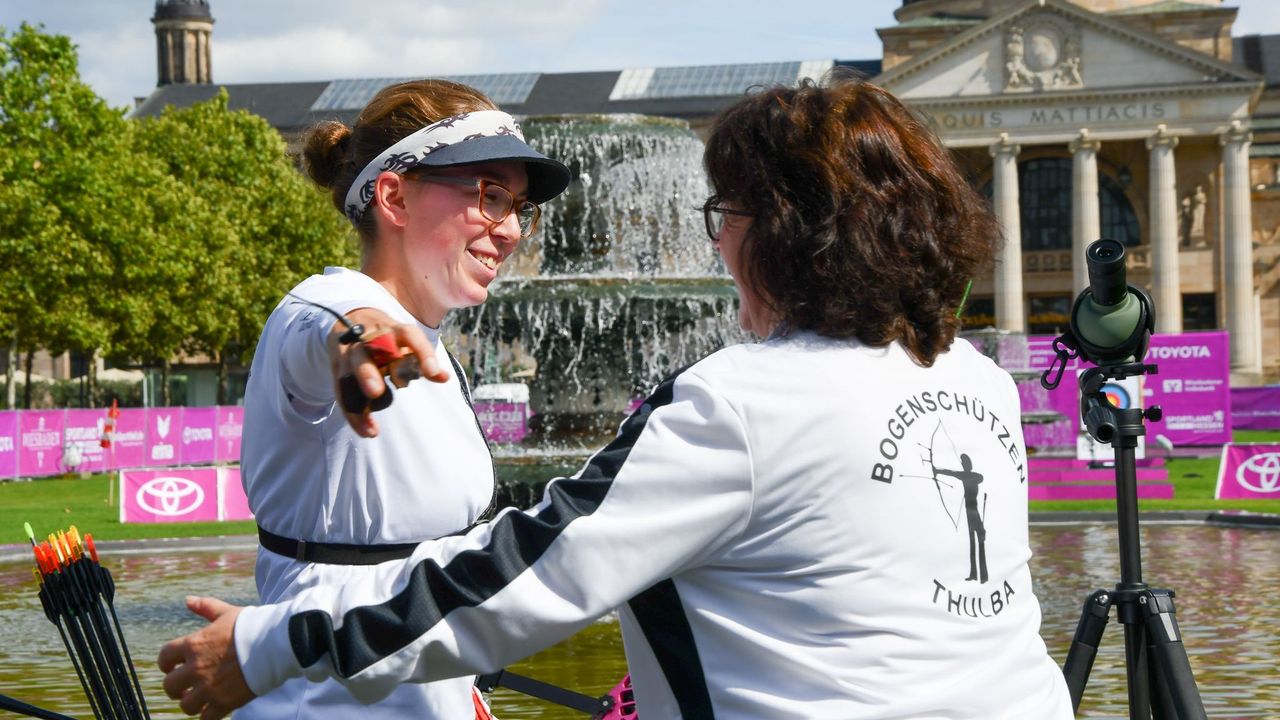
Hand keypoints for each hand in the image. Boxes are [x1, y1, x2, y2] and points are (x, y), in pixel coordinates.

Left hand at [157, 596, 253, 719]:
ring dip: (191, 702)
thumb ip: (206, 607)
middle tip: (184, 687)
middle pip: (170, 686)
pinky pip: (206, 717)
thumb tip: (188, 600)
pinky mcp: (225, 702)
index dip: (166, 664)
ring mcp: (209, 687)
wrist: (276, 643)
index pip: (164, 657)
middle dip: (175, 687)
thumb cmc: (252, 625)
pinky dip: (208, 714)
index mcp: (194, 644)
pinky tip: (215, 707)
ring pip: (186, 705)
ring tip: (200, 699)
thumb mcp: (227, 613)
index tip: (172, 667)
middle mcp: (196, 668)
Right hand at [328, 307, 449, 436]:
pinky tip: (364, 429)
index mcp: (391, 329)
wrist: (352, 318)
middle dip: (366, 372)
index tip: (433, 374)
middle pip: (363, 353)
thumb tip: (444, 377)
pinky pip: (341, 391)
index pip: (409, 335)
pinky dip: (352, 413)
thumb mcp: (405, 340)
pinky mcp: (337, 366)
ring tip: (371, 429)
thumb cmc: (387, 335)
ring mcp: (348, 352)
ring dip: (356, 404)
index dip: (422, 353)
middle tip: (375, 392)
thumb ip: (422, 357)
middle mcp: (366, 337)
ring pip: (347, 376)